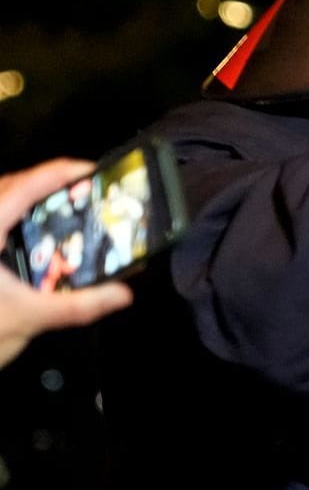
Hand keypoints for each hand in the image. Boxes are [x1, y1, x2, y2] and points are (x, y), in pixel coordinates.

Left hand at [0, 159, 133, 368]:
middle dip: (48, 186)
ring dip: (29, 205)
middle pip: (9, 188)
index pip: (24, 187)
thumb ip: (78, 305)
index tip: (90, 171)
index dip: (60, 173)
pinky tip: (32, 244)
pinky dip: (14, 225)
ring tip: (63, 215)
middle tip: (83, 194)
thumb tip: (116, 294)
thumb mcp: (28, 318)